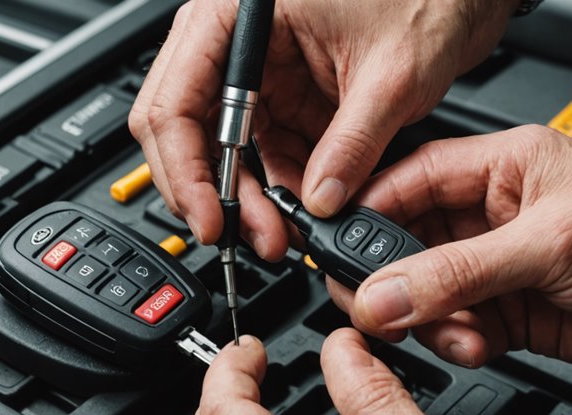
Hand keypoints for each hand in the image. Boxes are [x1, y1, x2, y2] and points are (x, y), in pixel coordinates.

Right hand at [130, 0, 515, 260]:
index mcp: (241, 12)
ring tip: (275, 236)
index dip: (185, 169)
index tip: (209, 218)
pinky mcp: (285, 98)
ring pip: (224, 150)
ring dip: (246, 198)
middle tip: (236, 235)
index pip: (178, 99)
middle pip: (186, 128)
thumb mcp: (393, 73)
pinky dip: (275, 188)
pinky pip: (265, 153)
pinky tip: (293, 214)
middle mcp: (237, 41)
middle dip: (211, 190)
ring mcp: (260, 73)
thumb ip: (353, 143)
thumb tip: (320, 200)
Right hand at [327, 124, 571, 369]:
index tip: (335, 250)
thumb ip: (459, 271)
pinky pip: (457, 332)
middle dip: (390, 282)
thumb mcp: (547, 242)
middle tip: (382, 310)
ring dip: (429, 322)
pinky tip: (480, 344)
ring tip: (458, 330)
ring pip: (425, 298)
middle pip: (404, 248)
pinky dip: (457, 345)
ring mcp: (495, 269)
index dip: (364, 215)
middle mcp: (487, 218)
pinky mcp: (509, 314)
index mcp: (494, 171)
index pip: (404, 185)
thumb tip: (386, 292)